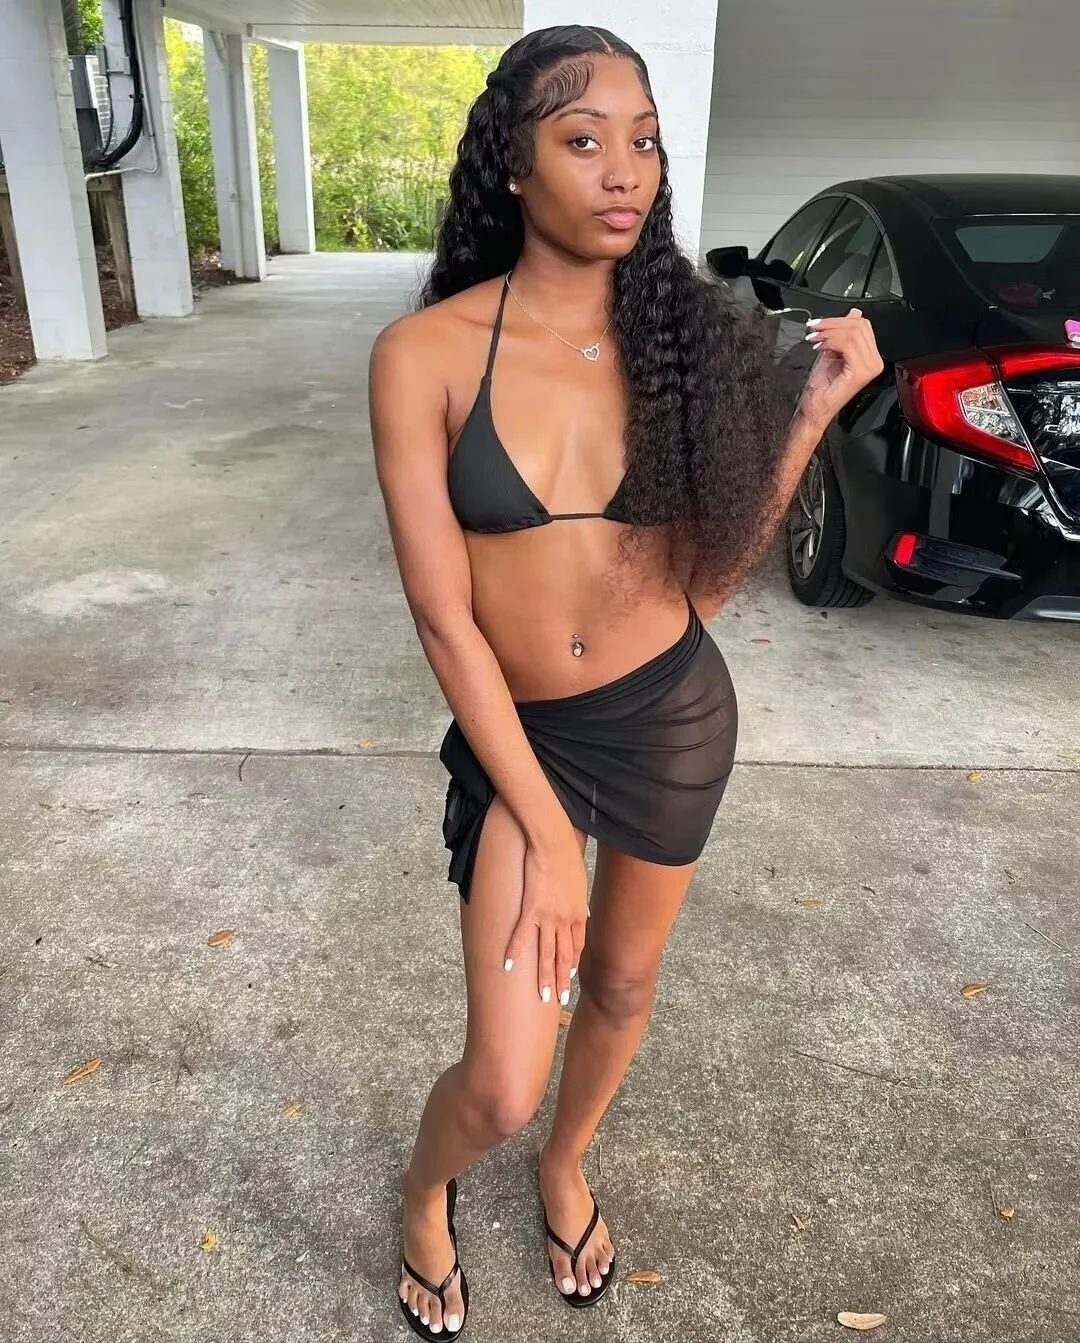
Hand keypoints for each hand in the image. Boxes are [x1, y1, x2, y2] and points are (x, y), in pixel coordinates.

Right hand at [504, 830, 587, 1006]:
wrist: (554, 842)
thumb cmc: (568, 857)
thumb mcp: (579, 883)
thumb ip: (578, 902)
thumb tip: (579, 913)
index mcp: (577, 914)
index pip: (576, 947)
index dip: (571, 964)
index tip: (567, 978)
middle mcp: (565, 920)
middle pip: (563, 956)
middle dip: (561, 980)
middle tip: (559, 1000)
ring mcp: (548, 917)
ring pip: (546, 953)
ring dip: (544, 976)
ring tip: (543, 996)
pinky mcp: (530, 909)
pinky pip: (521, 936)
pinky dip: (514, 953)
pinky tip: (507, 967)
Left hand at [797, 308, 884, 429]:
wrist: (815, 408)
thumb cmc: (822, 387)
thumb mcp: (832, 351)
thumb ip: (843, 334)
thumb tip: (854, 313)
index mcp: (871, 356)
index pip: (862, 325)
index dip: (839, 319)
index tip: (819, 323)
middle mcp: (874, 361)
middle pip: (859, 326)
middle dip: (832, 324)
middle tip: (814, 328)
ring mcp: (870, 367)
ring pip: (853, 334)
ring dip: (828, 332)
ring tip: (814, 338)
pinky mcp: (861, 372)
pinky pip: (848, 345)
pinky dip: (831, 342)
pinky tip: (819, 347)